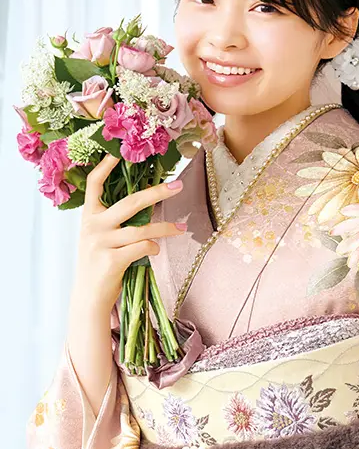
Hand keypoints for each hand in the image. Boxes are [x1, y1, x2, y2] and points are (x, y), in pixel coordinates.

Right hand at [75, 153, 185, 311]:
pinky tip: (155, 250)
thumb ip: (114, 221)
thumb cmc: (99, 264)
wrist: (89, 297)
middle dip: (157, 192)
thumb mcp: (100, 238)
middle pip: (130, 202)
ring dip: (166, 228)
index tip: (118, 151)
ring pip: (143, 229)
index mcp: (88, 217)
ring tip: (181, 228)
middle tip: (178, 185)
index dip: (105, 166)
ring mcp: (101, 243)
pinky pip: (142, 247)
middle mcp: (92, 226)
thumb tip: (147, 204)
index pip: (94, 184)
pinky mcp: (111, 260)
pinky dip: (153, 247)